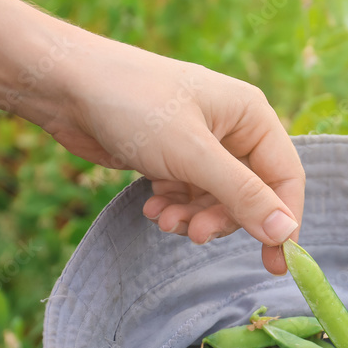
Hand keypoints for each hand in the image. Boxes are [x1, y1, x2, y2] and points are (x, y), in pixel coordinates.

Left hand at [42, 40, 303, 274]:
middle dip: (223, 219)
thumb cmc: (132, 104)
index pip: (286, 177)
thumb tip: (286, 232)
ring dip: (193, 218)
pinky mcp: (173, 156)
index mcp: (251, 116)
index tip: (277, 263)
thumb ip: (242, 195)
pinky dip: (174, 208)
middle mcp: (233, 130)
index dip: (284, 221)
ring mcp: (202, 144)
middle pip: (251, 195)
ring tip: (164, 220)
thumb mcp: (191, 155)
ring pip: (217, 200)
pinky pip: (189, 196)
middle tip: (194, 234)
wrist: (61, 84)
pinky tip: (152, 209)